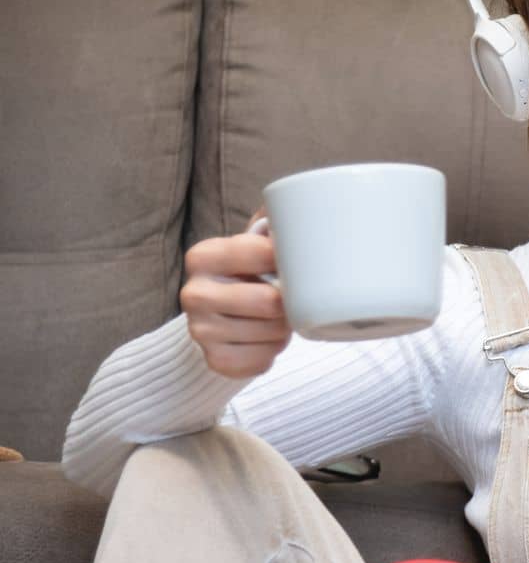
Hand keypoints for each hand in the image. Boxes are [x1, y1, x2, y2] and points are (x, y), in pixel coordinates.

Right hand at [179, 213, 290, 378]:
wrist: (220, 321)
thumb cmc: (249, 276)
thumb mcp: (255, 245)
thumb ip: (273, 223)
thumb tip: (301, 202)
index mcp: (203, 256)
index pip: (262, 253)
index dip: (288, 260)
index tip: (293, 262)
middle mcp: (193, 292)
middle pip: (269, 302)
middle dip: (287, 303)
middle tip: (284, 299)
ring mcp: (200, 330)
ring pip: (272, 333)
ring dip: (283, 329)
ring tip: (273, 319)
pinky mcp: (214, 360)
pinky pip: (264, 359)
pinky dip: (272, 351)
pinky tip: (262, 340)